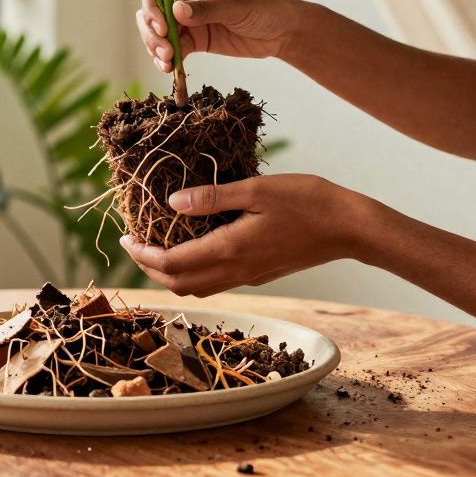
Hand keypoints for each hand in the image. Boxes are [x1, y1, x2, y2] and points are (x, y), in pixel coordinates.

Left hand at [118, 173, 369, 295]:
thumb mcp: (256, 189)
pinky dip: (194, 271)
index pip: (172, 264)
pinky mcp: (260, 273)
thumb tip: (172, 203)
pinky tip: (193, 247)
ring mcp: (249, 276)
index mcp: (230, 250)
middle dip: (151, 268)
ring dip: (171, 273)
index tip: (126, 239)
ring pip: (198, 287)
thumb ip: (212, 198)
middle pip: (180, 283)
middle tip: (134, 245)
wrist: (349, 228)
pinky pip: (216, 281)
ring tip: (157, 248)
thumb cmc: (307, 202)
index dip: (144, 255)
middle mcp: (236, 270)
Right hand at [137, 0, 305, 72]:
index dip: (153, 8)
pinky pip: (174, 48)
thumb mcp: (235, 6)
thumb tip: (176, 11)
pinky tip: (169, 69)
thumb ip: (205, 10)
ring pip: (159, 33)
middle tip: (164, 52)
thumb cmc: (264, 7)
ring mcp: (189, 19)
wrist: (283, 31)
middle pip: (153, 12)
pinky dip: (168, 59)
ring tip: (167, 64)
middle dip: (152, 33)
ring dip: (156, 48)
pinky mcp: (195, 39)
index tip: (162, 28)